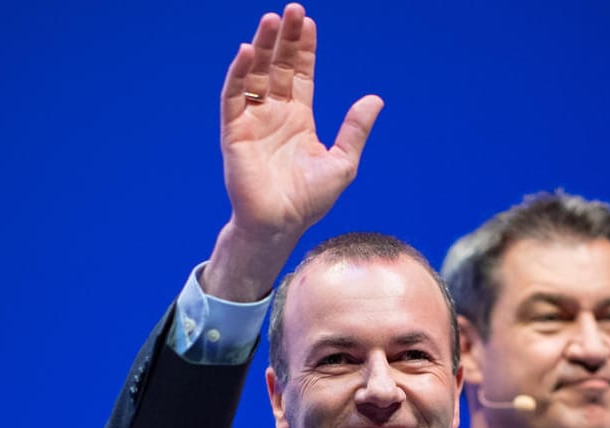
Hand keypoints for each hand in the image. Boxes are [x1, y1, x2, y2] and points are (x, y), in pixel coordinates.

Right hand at [204, 4, 382, 299]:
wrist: (281, 225)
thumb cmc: (309, 201)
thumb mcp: (342, 163)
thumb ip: (355, 130)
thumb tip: (375, 99)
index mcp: (298, 119)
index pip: (300, 74)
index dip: (304, 49)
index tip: (309, 23)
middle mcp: (274, 114)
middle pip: (278, 66)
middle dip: (285, 39)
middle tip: (292, 10)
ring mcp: (253, 121)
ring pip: (255, 75)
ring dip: (262, 47)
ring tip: (271, 20)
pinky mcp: (234, 132)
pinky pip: (234, 97)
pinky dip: (239, 74)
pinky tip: (247, 52)